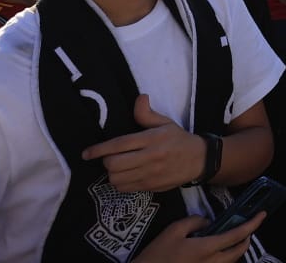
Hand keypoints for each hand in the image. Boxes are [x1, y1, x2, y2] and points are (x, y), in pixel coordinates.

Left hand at [82, 94, 203, 191]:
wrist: (199, 160)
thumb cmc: (179, 139)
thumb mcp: (166, 123)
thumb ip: (147, 114)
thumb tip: (139, 98)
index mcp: (152, 139)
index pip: (120, 144)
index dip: (100, 149)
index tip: (86, 153)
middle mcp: (150, 157)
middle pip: (115, 164)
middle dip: (106, 161)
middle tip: (109, 157)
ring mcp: (151, 174)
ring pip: (118, 179)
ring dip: (112, 174)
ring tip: (117, 167)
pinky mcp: (151, 186)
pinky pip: (126, 188)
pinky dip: (120, 183)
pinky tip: (125, 176)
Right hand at [133, 213, 264, 262]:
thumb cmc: (157, 254)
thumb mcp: (173, 230)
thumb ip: (195, 222)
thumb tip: (208, 223)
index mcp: (206, 249)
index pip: (237, 235)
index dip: (252, 224)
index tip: (262, 214)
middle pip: (239, 251)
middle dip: (247, 238)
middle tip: (246, 226)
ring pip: (230, 261)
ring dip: (236, 248)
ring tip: (233, 236)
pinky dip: (224, 257)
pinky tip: (216, 249)